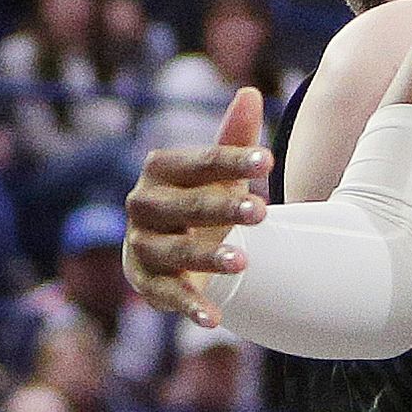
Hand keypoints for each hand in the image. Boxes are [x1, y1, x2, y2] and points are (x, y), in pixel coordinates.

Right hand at [123, 86, 269, 328]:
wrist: (176, 244)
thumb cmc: (202, 198)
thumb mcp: (220, 172)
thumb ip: (234, 139)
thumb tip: (251, 92)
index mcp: (160, 170)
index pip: (199, 163)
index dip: (232, 160)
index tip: (269, 161)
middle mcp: (143, 205)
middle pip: (185, 207)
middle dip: (223, 209)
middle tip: (262, 212)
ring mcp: (141, 246)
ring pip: (175, 252)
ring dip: (208, 257)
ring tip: (244, 261)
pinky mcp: (146, 283)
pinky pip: (167, 295)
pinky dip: (189, 306)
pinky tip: (214, 319)